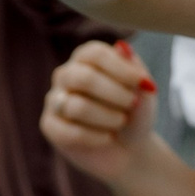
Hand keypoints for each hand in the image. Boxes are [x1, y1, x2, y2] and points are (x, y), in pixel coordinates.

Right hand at [40, 40, 160, 184]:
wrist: (129, 149)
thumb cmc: (135, 113)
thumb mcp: (144, 92)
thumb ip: (135, 70)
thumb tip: (122, 46)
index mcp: (86, 58)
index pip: (96, 54)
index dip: (121, 69)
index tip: (144, 84)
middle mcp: (66, 74)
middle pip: (84, 78)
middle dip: (115, 94)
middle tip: (133, 105)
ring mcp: (54, 99)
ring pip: (77, 107)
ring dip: (108, 118)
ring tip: (120, 122)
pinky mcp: (50, 126)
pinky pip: (69, 132)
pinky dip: (96, 137)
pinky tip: (107, 138)